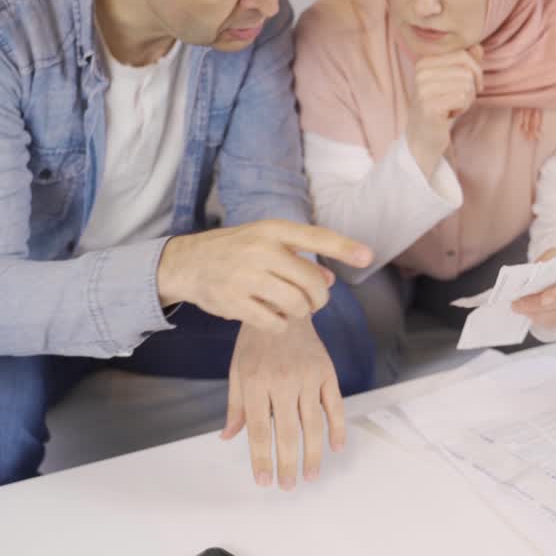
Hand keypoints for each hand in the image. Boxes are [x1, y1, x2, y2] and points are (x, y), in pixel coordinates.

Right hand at [157, 220, 372, 332]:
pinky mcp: (234, 302)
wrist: (187, 263)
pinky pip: (275, 323)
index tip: (368, 256)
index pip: (315, 236)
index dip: (344, 247)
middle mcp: (261, 250)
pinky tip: (272, 317)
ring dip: (301, 313)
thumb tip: (329, 277)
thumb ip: (298, 257)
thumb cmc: (234, 251)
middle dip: (319, 299)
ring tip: (290, 310)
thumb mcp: (265, 243)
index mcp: (272, 230)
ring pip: (297, 305)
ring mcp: (247, 276)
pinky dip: (280, 325)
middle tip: (312, 303)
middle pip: (312, 282)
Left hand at [221, 318, 346, 490]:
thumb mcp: (237, 370)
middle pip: (287, 432)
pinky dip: (337, 428)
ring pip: (313, 424)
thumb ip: (235, 405)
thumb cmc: (255, 341)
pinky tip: (336, 448)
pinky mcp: (327, 372)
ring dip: (312, 454)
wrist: (282, 305)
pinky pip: (335, 406)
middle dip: (287, 463)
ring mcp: (307, 377)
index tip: (264, 480)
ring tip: (310, 476)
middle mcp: (282, 382)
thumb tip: (228, 437)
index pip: (259, 429)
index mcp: (256, 383)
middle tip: (288, 486)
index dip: (261, 458)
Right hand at [405, 45, 482, 176]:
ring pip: (466, 85)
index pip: (463, 54)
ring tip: (453, 107)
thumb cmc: (440, 106)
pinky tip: (449, 115)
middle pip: (467, 71)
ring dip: (467, 100)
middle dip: (471, 87)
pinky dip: (462, 108)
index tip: (475, 86)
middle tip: (461, 100)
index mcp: (425, 61)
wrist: (423, 136)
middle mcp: (422, 72)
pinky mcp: (429, 105)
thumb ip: (465, 63)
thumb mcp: (453, 81)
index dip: (476, 70)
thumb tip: (478, 46)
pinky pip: (461, 99)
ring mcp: (423, 89)